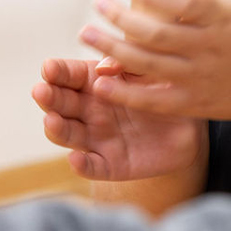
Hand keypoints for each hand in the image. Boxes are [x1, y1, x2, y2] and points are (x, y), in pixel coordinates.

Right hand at [31, 57, 202, 180]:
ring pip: (69, 135)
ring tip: (52, 121)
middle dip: (49, 97)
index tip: (49, 68)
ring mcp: (96, 138)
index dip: (56, 71)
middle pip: (61, 104)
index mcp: (95, 82)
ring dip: (57, 129)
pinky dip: (83, 165)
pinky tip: (76, 159)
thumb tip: (103, 67)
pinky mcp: (110, 164)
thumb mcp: (150, 70)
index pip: (69, 74)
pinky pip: (93, 167)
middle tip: (41, 91)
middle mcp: (89, 111)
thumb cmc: (164, 89)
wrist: (189, 125)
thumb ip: (128, 63)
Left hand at [79, 0, 230, 126]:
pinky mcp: (194, 104)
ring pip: (149, 64)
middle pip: (158, 33)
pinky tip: (102, 81)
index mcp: (222, 16)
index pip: (182, 2)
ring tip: (88, 35)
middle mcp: (211, 47)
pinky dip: (126, 92)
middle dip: (120, 18)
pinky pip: (154, 99)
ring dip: (113, 49)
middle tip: (97, 5)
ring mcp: (201, 78)